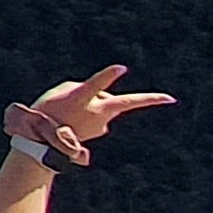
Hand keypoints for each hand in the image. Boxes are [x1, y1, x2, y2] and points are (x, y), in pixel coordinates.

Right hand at [14, 66, 174, 163]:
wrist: (41, 143)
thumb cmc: (48, 111)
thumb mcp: (61, 91)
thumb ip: (85, 87)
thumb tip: (103, 98)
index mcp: (81, 100)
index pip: (95, 86)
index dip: (106, 76)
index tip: (121, 68)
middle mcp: (95, 114)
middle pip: (124, 103)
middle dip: (148, 100)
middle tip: (170, 98)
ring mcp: (100, 124)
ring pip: (106, 104)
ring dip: (94, 101)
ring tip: (72, 108)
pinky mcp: (99, 131)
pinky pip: (99, 114)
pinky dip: (90, 111)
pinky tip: (75, 117)